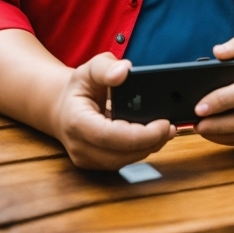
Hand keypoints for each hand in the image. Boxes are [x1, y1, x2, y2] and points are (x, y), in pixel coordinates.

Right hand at [53, 52, 175, 169]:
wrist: (62, 108)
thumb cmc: (78, 88)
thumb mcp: (89, 69)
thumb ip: (105, 67)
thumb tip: (124, 71)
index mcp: (76, 122)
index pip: (111, 136)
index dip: (141, 134)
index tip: (164, 123)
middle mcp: (79, 146)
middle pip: (121, 154)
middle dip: (150, 142)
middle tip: (171, 127)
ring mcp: (87, 159)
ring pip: (124, 161)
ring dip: (148, 148)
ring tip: (166, 131)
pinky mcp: (96, 164)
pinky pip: (122, 161)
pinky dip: (139, 150)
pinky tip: (153, 137)